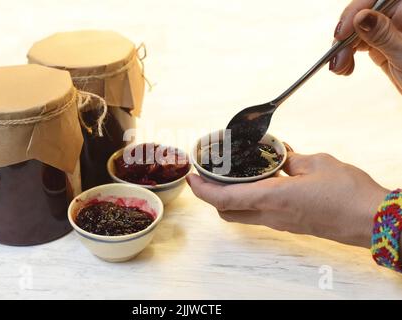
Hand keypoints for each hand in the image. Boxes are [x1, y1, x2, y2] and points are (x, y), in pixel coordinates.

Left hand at [187, 148, 388, 247]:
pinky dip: (252, 198)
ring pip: (242, 214)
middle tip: (209, 175)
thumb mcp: (317, 164)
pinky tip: (264, 179)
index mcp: (273, 199)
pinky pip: (261, 213)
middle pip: (227, 211)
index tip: (191, 177)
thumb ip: (293, 159)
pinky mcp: (290, 225)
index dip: (202, 189)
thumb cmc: (348, 194)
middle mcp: (271, 216)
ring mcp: (280, 223)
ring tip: (233, 175)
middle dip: (212, 195)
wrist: (372, 221)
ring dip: (231, 197)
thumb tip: (281, 155)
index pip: (224, 198)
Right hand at [331, 0, 401, 92]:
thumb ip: (383, 34)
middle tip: (338, 58)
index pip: (376, 0)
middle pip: (362, 14)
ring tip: (340, 68)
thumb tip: (360, 17)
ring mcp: (389, 30)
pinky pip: (357, 43)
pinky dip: (347, 55)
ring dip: (342, 48)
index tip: (342, 34)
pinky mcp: (381, 44)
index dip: (355, 12)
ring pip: (355, 30)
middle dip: (345, 36)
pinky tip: (345, 68)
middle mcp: (398, 16)